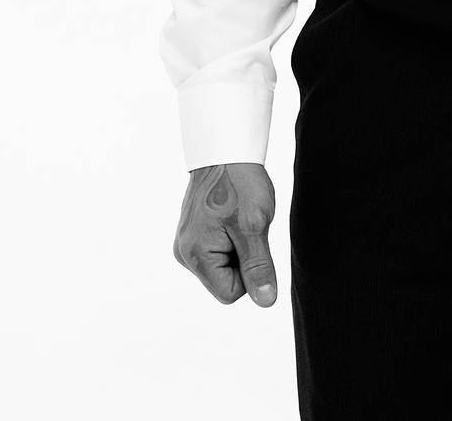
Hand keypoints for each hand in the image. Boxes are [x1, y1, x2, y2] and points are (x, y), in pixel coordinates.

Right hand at [173, 162, 277, 306]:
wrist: (225, 149)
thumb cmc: (240, 183)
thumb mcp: (255, 225)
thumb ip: (258, 267)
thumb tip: (266, 301)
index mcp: (194, 256)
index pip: (231, 293)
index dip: (250, 271)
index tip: (251, 238)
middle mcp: (184, 254)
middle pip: (225, 281)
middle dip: (243, 257)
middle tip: (246, 225)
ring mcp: (186, 243)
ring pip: (224, 265)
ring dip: (238, 246)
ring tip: (238, 217)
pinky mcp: (193, 233)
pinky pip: (218, 250)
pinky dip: (231, 237)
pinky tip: (231, 215)